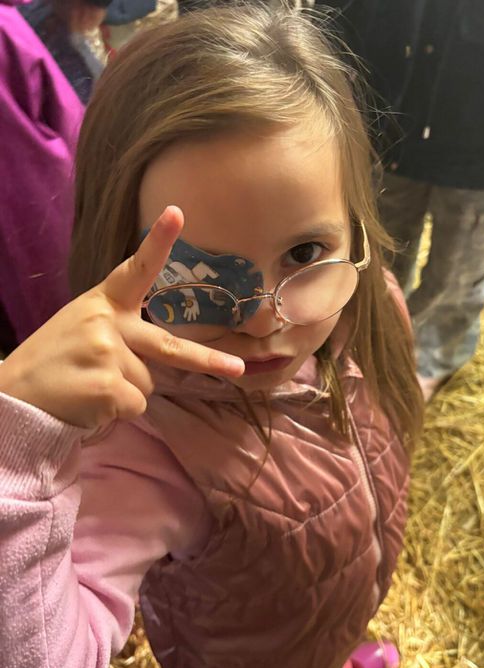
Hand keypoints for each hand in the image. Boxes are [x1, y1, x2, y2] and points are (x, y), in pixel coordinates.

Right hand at [0, 207, 243, 428]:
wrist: (11, 397)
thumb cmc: (51, 363)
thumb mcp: (79, 328)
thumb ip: (117, 330)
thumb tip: (157, 360)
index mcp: (102, 304)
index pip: (134, 270)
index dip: (158, 243)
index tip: (178, 213)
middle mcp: (108, 324)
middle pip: (169, 345)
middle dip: (206, 359)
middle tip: (237, 367)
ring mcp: (109, 354)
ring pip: (149, 383)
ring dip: (127, 392)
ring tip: (90, 387)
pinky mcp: (109, 386)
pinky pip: (137, 406)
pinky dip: (118, 413)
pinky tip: (90, 403)